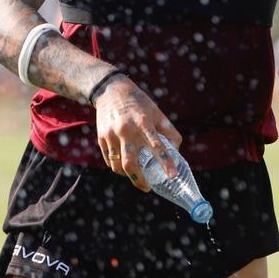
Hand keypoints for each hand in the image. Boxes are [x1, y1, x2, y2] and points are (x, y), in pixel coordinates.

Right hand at [92, 74, 181, 191]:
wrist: (110, 90)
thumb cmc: (138, 102)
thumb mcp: (156, 112)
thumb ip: (169, 131)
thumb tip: (177, 151)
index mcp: (143, 123)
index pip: (156, 146)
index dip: (165, 162)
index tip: (173, 175)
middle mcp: (126, 130)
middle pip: (131, 163)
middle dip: (139, 180)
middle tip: (147, 188)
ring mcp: (111, 135)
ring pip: (118, 165)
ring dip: (128, 176)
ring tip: (136, 177)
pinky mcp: (101, 138)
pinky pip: (109, 160)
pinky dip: (117, 167)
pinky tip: (124, 167)